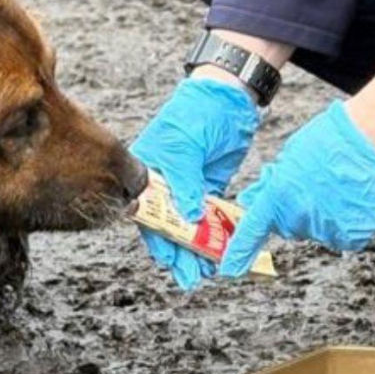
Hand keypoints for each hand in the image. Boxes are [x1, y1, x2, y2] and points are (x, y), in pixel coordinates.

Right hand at [131, 77, 259, 288]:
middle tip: (190, 278)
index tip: (168, 261)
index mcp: (146, 173)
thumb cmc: (196, 114)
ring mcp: (187, 186)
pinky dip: (214, 234)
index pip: (147, 214)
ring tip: (205, 273)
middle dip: (178, 253)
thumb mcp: (185, 149)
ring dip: (197, 249)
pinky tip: (218, 252)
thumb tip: (189, 217)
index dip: (157, 239)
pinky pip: (210, 216)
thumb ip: (185, 183)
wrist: (228, 95)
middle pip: (167, 226)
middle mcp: (163, 183)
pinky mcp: (209, 186)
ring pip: (188, 225)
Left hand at [220, 101, 374, 276]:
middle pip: (287, 227)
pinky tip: (350, 200)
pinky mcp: (351, 235)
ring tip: (336, 188)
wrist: (371, 138)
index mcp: (278, 195)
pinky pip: (339, 236)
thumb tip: (253, 200)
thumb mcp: (289, 156)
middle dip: (291, 212)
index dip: (240, 251)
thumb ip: (271, 184)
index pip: (253, 229)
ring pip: (314, 231)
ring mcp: (325, 228)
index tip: (230, 269)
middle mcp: (298, 216)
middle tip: (310, 187)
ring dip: (319, 216)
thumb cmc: (331, 139)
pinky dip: (343, 223)